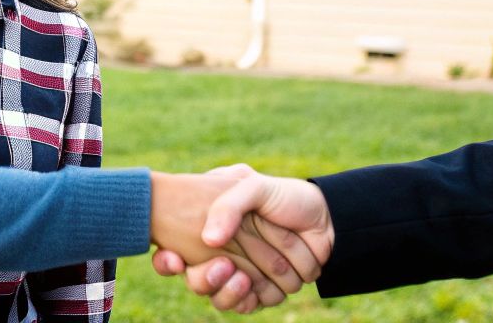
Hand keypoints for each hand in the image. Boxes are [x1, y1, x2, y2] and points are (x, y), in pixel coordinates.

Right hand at [152, 166, 334, 312]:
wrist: (327, 219)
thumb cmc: (286, 197)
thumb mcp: (254, 186)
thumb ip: (229, 206)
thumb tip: (209, 240)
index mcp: (208, 228)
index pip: (173, 251)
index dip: (166, 262)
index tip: (174, 259)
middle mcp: (219, 254)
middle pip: (196, 282)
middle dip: (205, 280)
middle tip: (224, 267)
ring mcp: (239, 274)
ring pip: (221, 298)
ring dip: (235, 289)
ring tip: (246, 278)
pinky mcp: (260, 291)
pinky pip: (247, 305)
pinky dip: (254, 297)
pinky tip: (257, 287)